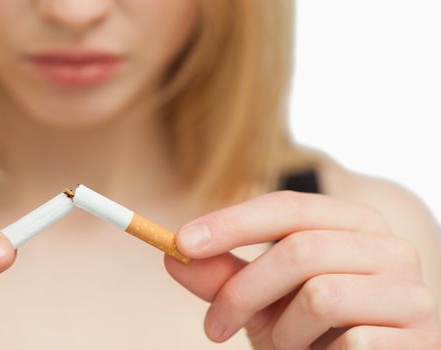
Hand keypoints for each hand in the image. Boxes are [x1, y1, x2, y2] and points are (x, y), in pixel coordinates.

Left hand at [165, 191, 440, 348]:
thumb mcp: (261, 302)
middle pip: (299, 249)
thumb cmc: (309, 332)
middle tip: (213, 327)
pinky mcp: (420, 336)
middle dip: (242, 292)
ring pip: (320, 294)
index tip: (181, 243)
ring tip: (285, 344)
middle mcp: (388, 247)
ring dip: (284, 331)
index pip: (287, 207)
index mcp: (350, 224)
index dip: (232, 222)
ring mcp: (411, 290)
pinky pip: (351, 339)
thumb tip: (173, 254)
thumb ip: (224, 277)